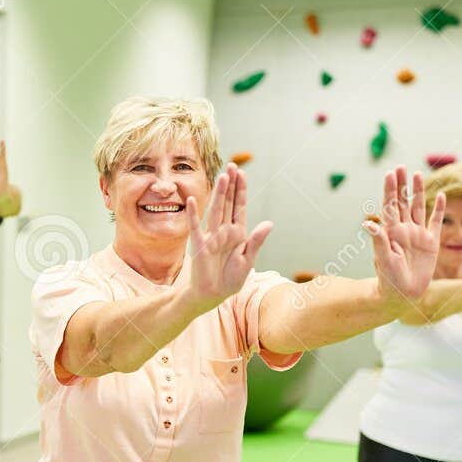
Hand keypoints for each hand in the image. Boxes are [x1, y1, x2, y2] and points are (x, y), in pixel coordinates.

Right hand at [186, 164, 271, 309]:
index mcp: (238, 233)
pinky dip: (194, 215)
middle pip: (227, 203)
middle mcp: (224, 231)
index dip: (241, 190)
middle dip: (230, 185)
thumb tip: (269, 223)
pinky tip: (193, 201)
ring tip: (222, 177)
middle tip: (231, 166)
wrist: (213, 295)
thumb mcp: (248, 260)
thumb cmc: (230, 279)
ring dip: (218, 194)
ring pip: (216, 210)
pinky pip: (196, 227)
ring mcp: (211, 236)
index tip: (241, 173)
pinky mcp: (199, 245)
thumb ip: (256, 241)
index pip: (240, 207)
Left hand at [369, 166, 440, 305]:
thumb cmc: (389, 279)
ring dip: (418, 191)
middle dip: (402, 185)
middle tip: (401, 167)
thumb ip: (378, 240)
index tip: (390, 173)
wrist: (403, 294)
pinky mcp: (431, 243)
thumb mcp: (383, 259)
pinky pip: (435, 222)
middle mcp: (404, 230)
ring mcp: (418, 235)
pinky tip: (441, 196)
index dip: (390, 189)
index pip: (390, 205)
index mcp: (391, 232)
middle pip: (402, 202)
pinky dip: (438, 209)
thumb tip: (367, 223)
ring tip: (418, 174)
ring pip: (418, 207)